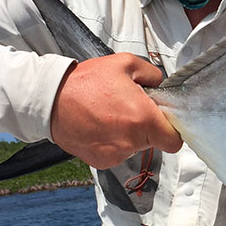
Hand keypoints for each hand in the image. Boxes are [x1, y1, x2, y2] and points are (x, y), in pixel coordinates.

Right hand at [50, 53, 182, 168]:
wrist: (50, 100)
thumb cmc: (86, 82)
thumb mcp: (126, 63)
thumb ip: (153, 74)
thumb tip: (161, 86)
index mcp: (143, 119)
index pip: (174, 140)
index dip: (171, 129)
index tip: (163, 119)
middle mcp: (131, 142)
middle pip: (154, 140)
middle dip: (147, 125)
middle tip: (129, 106)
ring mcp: (115, 155)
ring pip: (135, 147)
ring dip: (129, 133)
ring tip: (110, 113)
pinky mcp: (101, 162)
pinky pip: (117, 152)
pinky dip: (113, 141)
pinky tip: (100, 125)